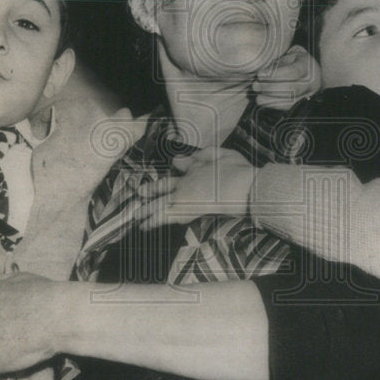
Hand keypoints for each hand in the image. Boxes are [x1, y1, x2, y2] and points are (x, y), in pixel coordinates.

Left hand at [139, 147, 255, 228]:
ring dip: (147, 209)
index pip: (181, 165)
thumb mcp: (220, 154)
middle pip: (164, 186)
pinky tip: (144, 226)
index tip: (174, 165)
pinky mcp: (185, 211)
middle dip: (152, 189)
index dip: (177, 165)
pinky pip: (165, 218)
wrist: (242, 187)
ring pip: (159, 204)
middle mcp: (185, 183)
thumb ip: (200, 155)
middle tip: (140, 192)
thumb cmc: (237, 171)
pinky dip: (154, 221)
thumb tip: (181, 159)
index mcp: (195, 168)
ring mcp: (183, 197)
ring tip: (136, 214)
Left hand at [252, 44, 319, 108]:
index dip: (275, 74)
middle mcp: (312, 82)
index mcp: (308, 66)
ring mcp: (308, 95)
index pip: (293, 72)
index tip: (260, 75)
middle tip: (256, 85)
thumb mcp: (288, 56)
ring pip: (290, 100)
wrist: (310, 72)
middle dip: (270, 88)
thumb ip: (278, 64)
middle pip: (291, 88)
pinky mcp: (302, 104)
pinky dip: (272, 104)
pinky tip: (262, 101)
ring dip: (270, 98)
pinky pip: (287, 107)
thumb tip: (262, 74)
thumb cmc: (294, 62)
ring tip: (257, 94)